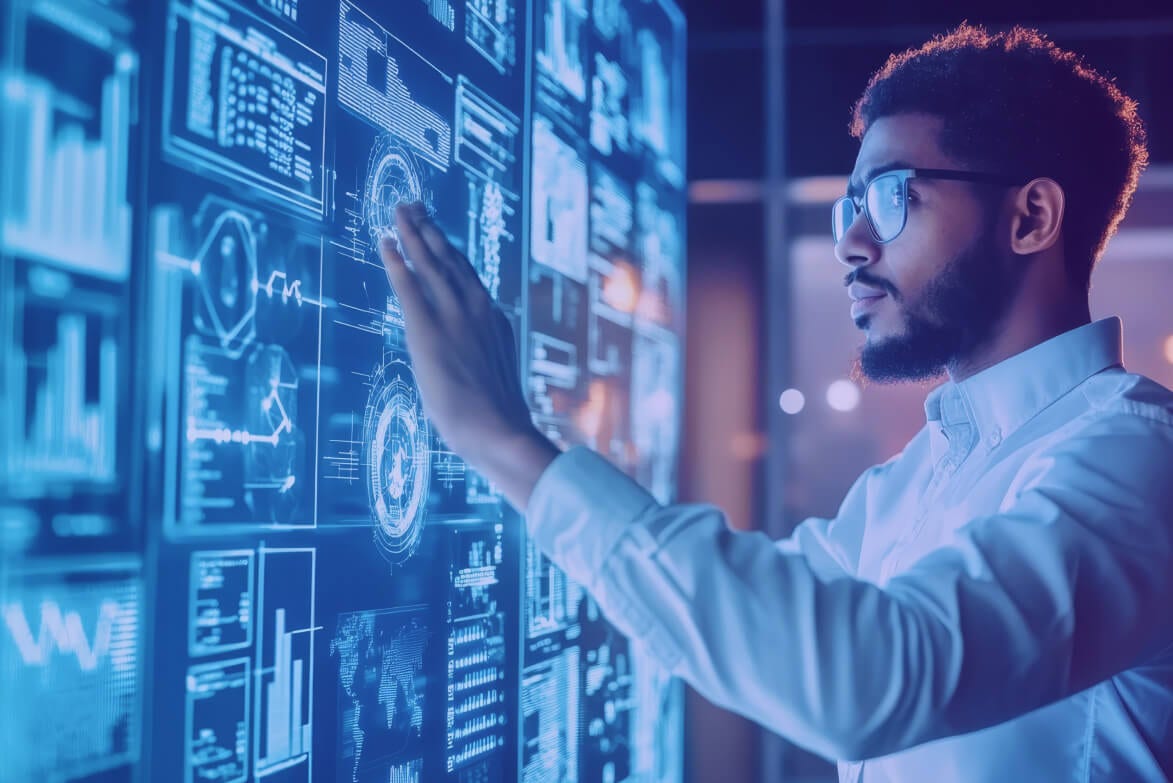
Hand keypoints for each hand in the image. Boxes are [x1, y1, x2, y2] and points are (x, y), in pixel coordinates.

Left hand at [378, 202, 559, 510]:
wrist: (500, 429)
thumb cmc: (497, 415)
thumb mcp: (492, 371)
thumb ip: (480, 351)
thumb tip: (470, 354)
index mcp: (493, 317)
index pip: (466, 274)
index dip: (448, 249)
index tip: (436, 230)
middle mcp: (476, 307)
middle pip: (448, 257)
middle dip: (429, 229)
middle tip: (414, 206)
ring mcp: (454, 314)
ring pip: (429, 262)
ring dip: (412, 233)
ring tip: (400, 212)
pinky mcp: (428, 329)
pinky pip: (409, 285)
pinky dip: (396, 261)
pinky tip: (386, 242)